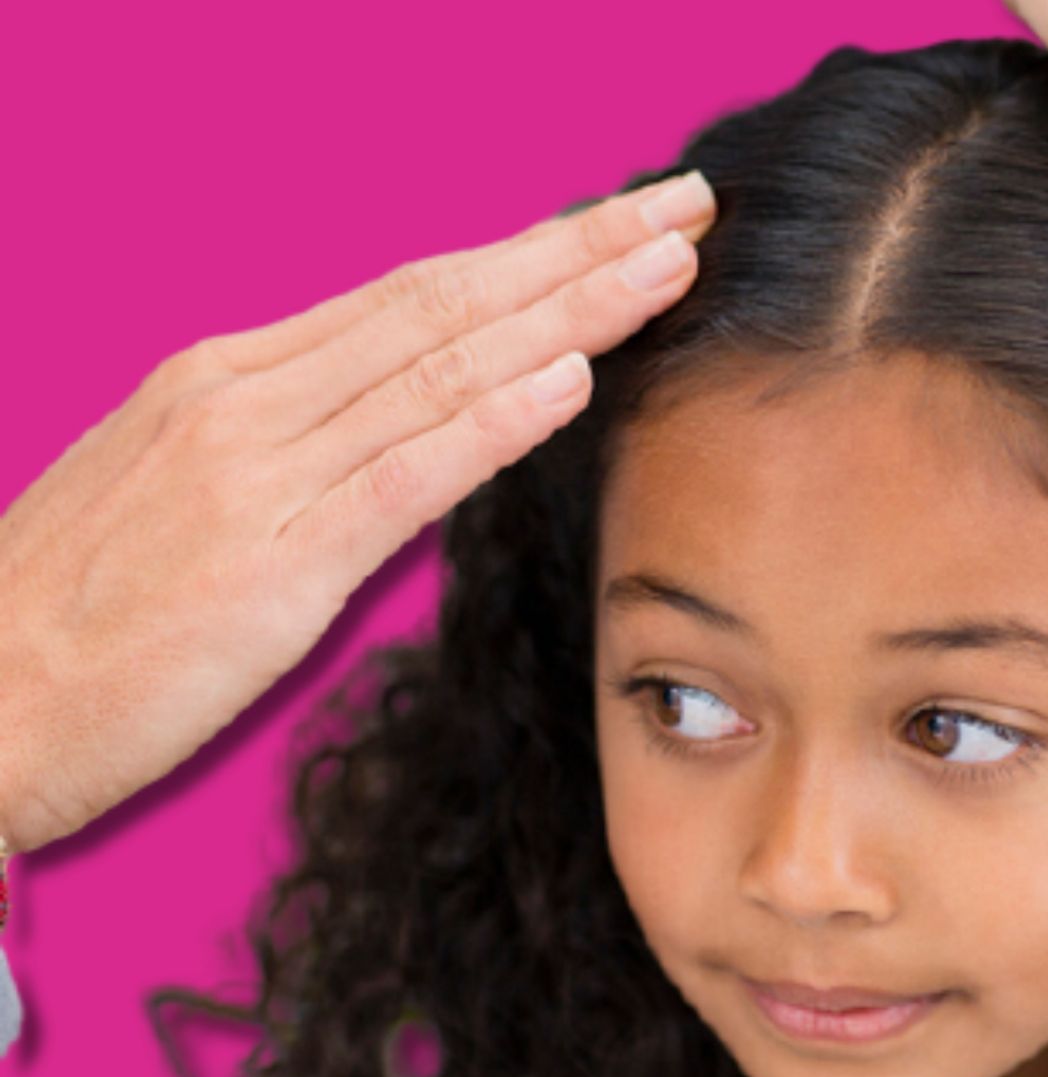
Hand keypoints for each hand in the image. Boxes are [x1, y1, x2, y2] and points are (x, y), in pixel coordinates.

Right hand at [0, 172, 717, 853]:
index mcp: (230, 374)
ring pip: (442, 368)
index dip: (530, 255)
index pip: (413, 293)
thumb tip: (405, 423)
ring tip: (664, 273)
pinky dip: (492, 421)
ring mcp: (261, 471)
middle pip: (446, 303)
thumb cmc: (82, 610)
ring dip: (569, 315)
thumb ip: (295, 446)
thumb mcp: (188, 490)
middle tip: (683, 212)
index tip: (621, 226)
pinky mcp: (273, 561)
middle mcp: (250, 398)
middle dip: (576, 254)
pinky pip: (402, 474)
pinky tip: (570, 383)